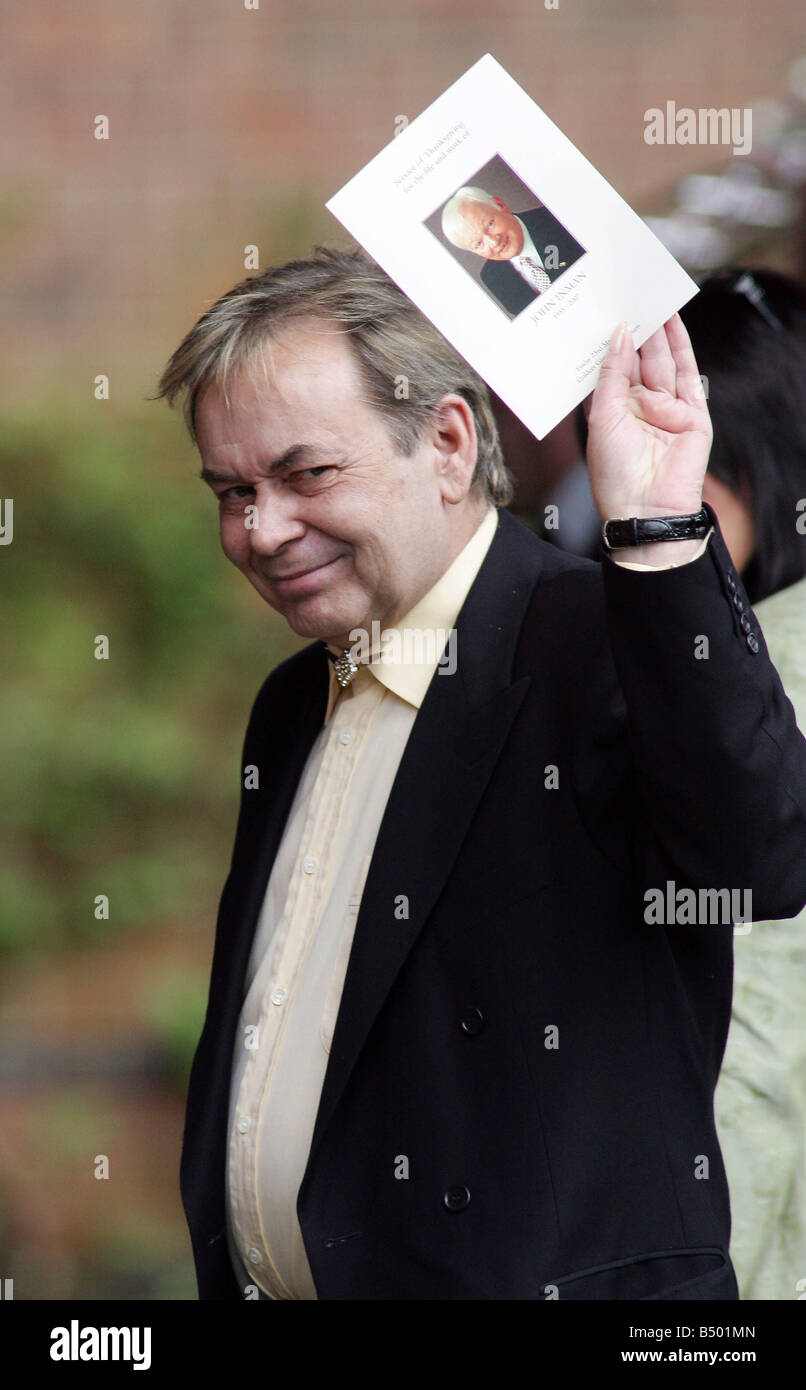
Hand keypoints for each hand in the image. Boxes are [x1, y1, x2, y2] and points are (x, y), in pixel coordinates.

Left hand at [585, 314, 711, 525]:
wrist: (645, 508)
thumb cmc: (615, 475)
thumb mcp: (602, 417)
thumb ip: (611, 375)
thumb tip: (620, 335)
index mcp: (614, 413)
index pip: (612, 370)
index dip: (609, 343)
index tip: (602, 312)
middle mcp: (640, 408)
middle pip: (639, 361)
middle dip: (635, 330)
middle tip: (627, 294)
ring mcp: (668, 410)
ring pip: (662, 362)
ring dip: (657, 331)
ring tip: (649, 297)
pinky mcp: (692, 414)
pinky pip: (686, 373)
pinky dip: (680, 346)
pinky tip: (671, 322)